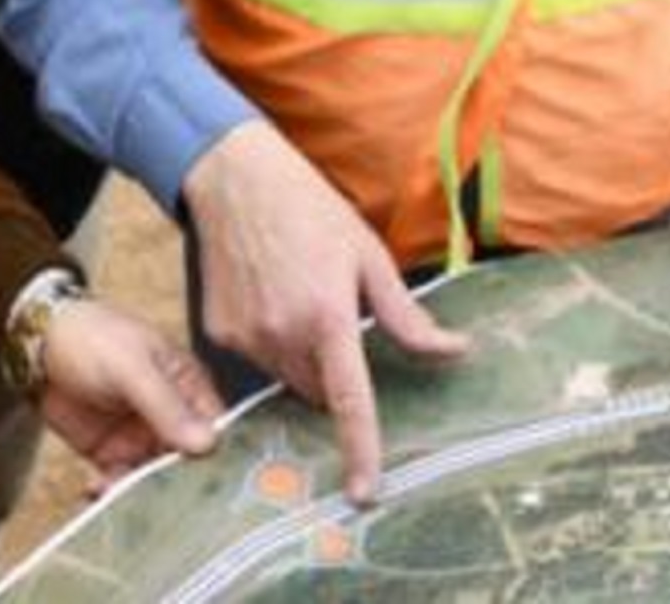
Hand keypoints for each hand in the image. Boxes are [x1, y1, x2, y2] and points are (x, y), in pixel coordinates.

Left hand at [37, 299, 221, 488]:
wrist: (36, 344)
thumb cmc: (91, 337)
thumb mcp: (132, 366)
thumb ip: (166, 405)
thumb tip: (207, 443)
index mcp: (187, 386)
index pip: (216, 430)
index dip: (216, 459)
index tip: (208, 486)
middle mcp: (170, 417)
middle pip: (189, 462)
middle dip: (178, 485)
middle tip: (164, 502)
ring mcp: (140, 437)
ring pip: (156, 478)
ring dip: (144, 494)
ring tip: (124, 499)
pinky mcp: (111, 453)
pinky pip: (121, 483)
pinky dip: (113, 493)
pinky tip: (97, 490)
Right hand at [182, 120, 467, 503]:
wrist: (232, 175)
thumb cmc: (308, 207)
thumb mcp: (368, 253)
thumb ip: (407, 315)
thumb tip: (452, 351)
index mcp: (327, 316)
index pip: (350, 401)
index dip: (360, 451)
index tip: (363, 493)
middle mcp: (281, 334)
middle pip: (318, 393)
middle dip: (335, 377)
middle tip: (337, 324)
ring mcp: (244, 335)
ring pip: (287, 379)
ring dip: (302, 361)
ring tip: (299, 297)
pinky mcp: (218, 330)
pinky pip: (257, 359)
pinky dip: (271, 343)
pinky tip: (269, 295)